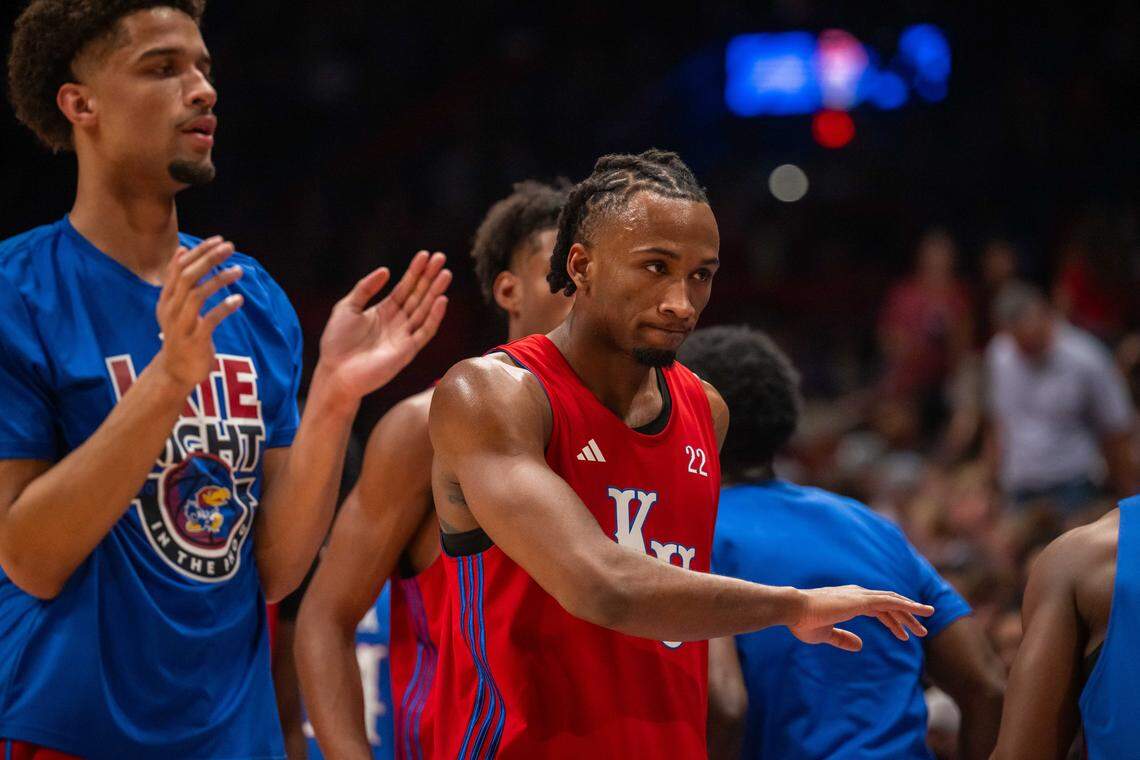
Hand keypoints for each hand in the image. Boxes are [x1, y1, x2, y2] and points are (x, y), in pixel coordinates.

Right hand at [153, 237, 243, 389]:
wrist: (176, 371)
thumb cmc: (181, 333)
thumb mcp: (175, 305)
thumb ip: (178, 280)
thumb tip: (183, 250)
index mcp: (167, 297)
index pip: (180, 267)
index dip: (200, 252)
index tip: (219, 240)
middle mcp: (170, 308)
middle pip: (188, 277)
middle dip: (209, 259)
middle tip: (230, 248)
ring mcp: (181, 325)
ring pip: (197, 295)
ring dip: (219, 280)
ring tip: (239, 271)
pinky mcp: (194, 340)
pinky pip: (210, 320)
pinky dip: (224, 308)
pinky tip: (239, 300)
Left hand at [316, 250, 450, 402]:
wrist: (335, 372)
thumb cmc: (337, 343)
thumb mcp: (347, 307)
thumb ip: (365, 288)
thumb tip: (386, 270)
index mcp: (384, 311)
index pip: (404, 287)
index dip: (415, 271)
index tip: (425, 255)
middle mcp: (397, 322)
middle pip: (418, 295)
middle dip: (430, 277)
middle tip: (441, 258)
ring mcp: (404, 336)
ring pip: (424, 310)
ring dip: (436, 292)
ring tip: (445, 273)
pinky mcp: (407, 351)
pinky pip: (425, 331)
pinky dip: (434, 317)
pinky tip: (441, 300)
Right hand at [789, 585, 933, 651]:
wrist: (792, 610)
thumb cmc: (803, 621)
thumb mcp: (826, 634)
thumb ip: (843, 638)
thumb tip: (859, 645)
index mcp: (848, 601)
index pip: (878, 609)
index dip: (892, 621)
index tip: (903, 634)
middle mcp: (856, 595)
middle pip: (889, 604)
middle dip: (906, 617)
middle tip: (921, 631)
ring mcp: (859, 596)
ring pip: (893, 602)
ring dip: (911, 611)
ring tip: (926, 623)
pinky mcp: (861, 600)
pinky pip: (890, 602)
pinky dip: (907, 605)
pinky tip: (919, 611)